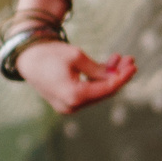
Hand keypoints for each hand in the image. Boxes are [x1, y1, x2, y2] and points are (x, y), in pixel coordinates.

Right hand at [18, 38, 135, 112]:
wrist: (27, 58)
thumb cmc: (50, 54)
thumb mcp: (77, 56)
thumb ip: (98, 70)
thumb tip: (117, 78)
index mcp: (73, 96)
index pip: (107, 89)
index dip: (122, 77)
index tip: (134, 65)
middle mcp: (72, 106)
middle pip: (103, 93)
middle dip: (117, 76)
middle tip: (130, 60)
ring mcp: (69, 106)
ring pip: (97, 93)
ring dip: (108, 77)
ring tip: (118, 58)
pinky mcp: (67, 102)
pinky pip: (88, 93)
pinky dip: (97, 80)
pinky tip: (107, 65)